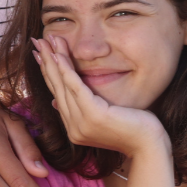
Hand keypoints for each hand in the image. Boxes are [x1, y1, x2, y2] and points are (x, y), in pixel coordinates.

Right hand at [35, 36, 167, 158]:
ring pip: (63, 85)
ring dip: (54, 59)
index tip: (40, 54)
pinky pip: (76, 87)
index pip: (57, 94)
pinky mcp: (92, 116)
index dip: (48, 72)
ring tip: (45, 40)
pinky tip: (59, 55)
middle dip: (46, 62)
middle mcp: (73, 127)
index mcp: (74, 128)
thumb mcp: (103, 118)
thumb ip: (82, 110)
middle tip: (37, 41)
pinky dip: (66, 69)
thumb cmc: (134, 130)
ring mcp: (81, 123)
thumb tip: (55, 101)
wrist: (149, 146)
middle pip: (56, 87)